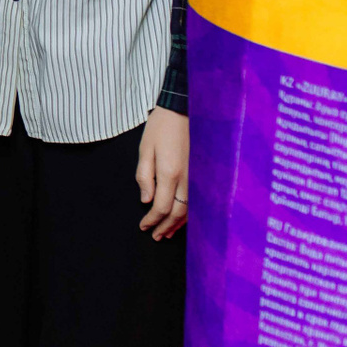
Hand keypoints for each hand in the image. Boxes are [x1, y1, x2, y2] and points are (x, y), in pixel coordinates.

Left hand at [138, 107, 188, 238]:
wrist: (185, 110)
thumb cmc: (161, 128)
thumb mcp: (145, 149)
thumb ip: (144, 176)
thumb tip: (146, 200)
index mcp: (170, 173)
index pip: (162, 207)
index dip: (152, 220)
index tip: (144, 226)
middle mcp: (187, 179)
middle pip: (178, 213)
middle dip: (165, 227)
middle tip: (155, 236)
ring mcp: (198, 178)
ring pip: (191, 210)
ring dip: (179, 224)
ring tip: (167, 233)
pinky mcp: (203, 175)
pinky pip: (198, 201)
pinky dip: (190, 214)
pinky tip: (183, 219)